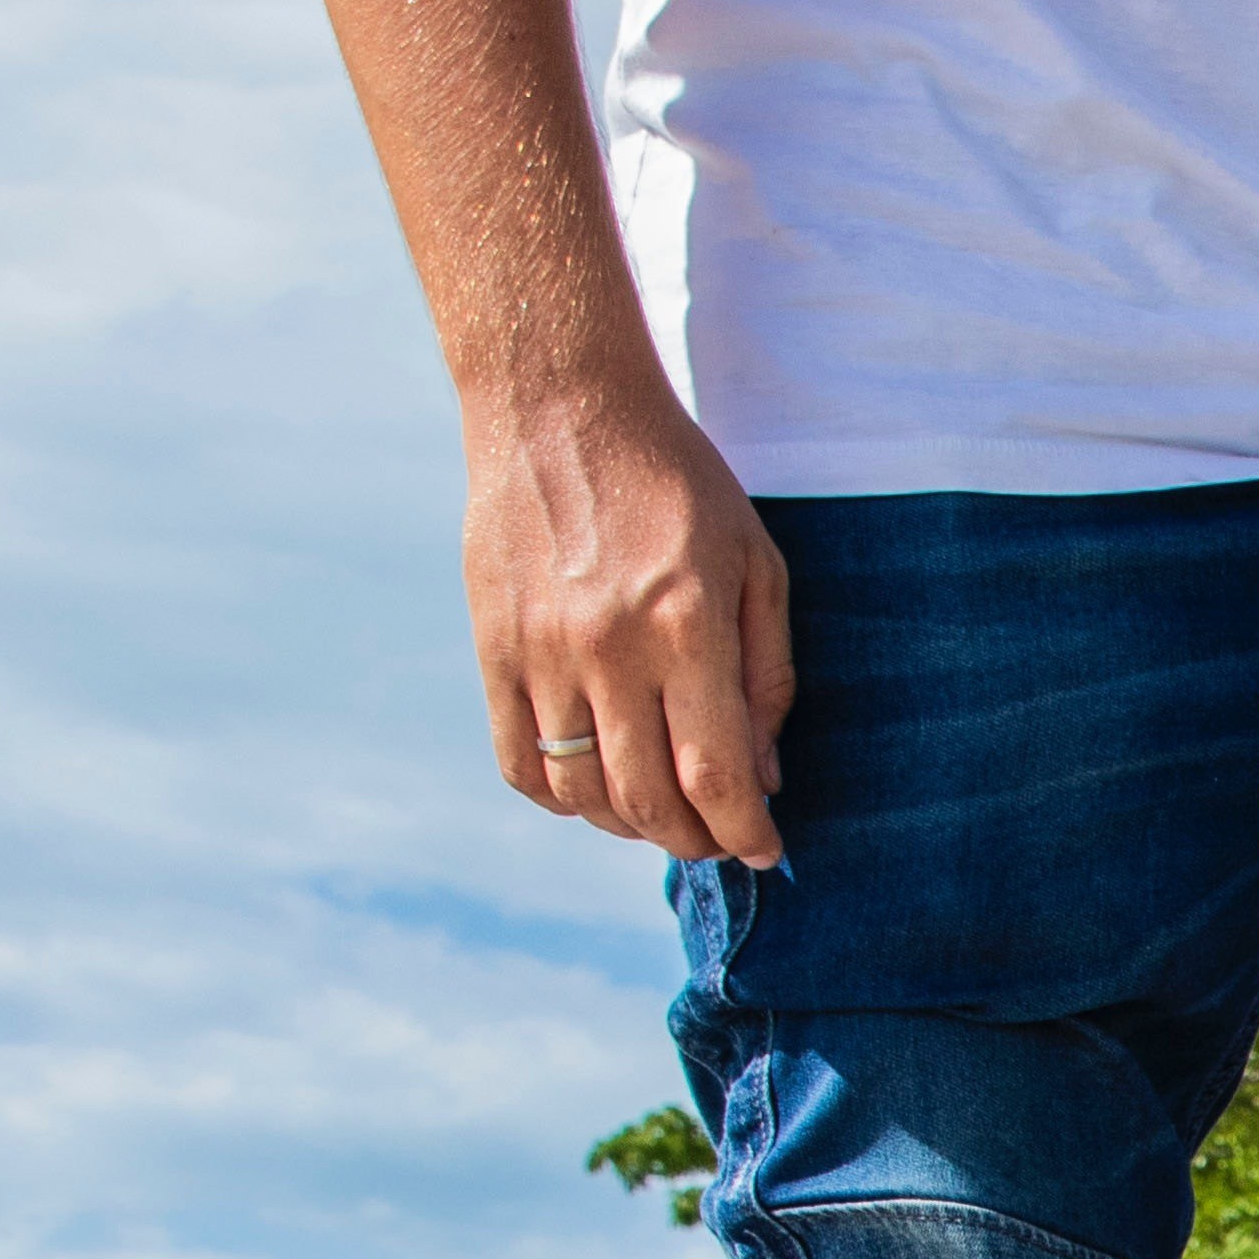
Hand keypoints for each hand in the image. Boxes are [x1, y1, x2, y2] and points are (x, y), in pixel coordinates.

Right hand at [467, 390, 792, 867]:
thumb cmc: (677, 483)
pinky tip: (595, 788)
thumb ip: (767, 676)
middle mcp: (608, 648)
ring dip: (630, 824)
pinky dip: (560, 797)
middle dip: (694, 840)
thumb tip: (764, 778)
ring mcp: (540, 652)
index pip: (715, 774)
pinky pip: (519, 761)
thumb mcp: (756, 564)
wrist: (559, 407)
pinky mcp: (492, 647)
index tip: (764, 850)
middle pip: (648, 799)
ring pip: (582, 791)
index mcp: (686, 626)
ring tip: (663, 813)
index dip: (744, 832)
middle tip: (718, 838)